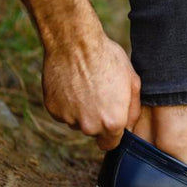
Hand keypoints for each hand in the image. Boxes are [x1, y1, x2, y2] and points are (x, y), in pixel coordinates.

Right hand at [42, 33, 140, 150]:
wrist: (74, 42)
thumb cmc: (107, 58)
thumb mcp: (132, 82)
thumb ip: (133, 111)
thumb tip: (129, 127)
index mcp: (113, 123)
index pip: (111, 144)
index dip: (112, 131)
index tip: (110, 117)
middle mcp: (90, 126)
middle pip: (94, 132)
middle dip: (97, 119)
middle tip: (98, 93)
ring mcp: (69, 119)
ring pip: (77, 122)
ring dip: (81, 110)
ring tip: (84, 85)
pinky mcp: (53, 110)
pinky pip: (62, 112)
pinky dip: (66, 103)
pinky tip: (71, 84)